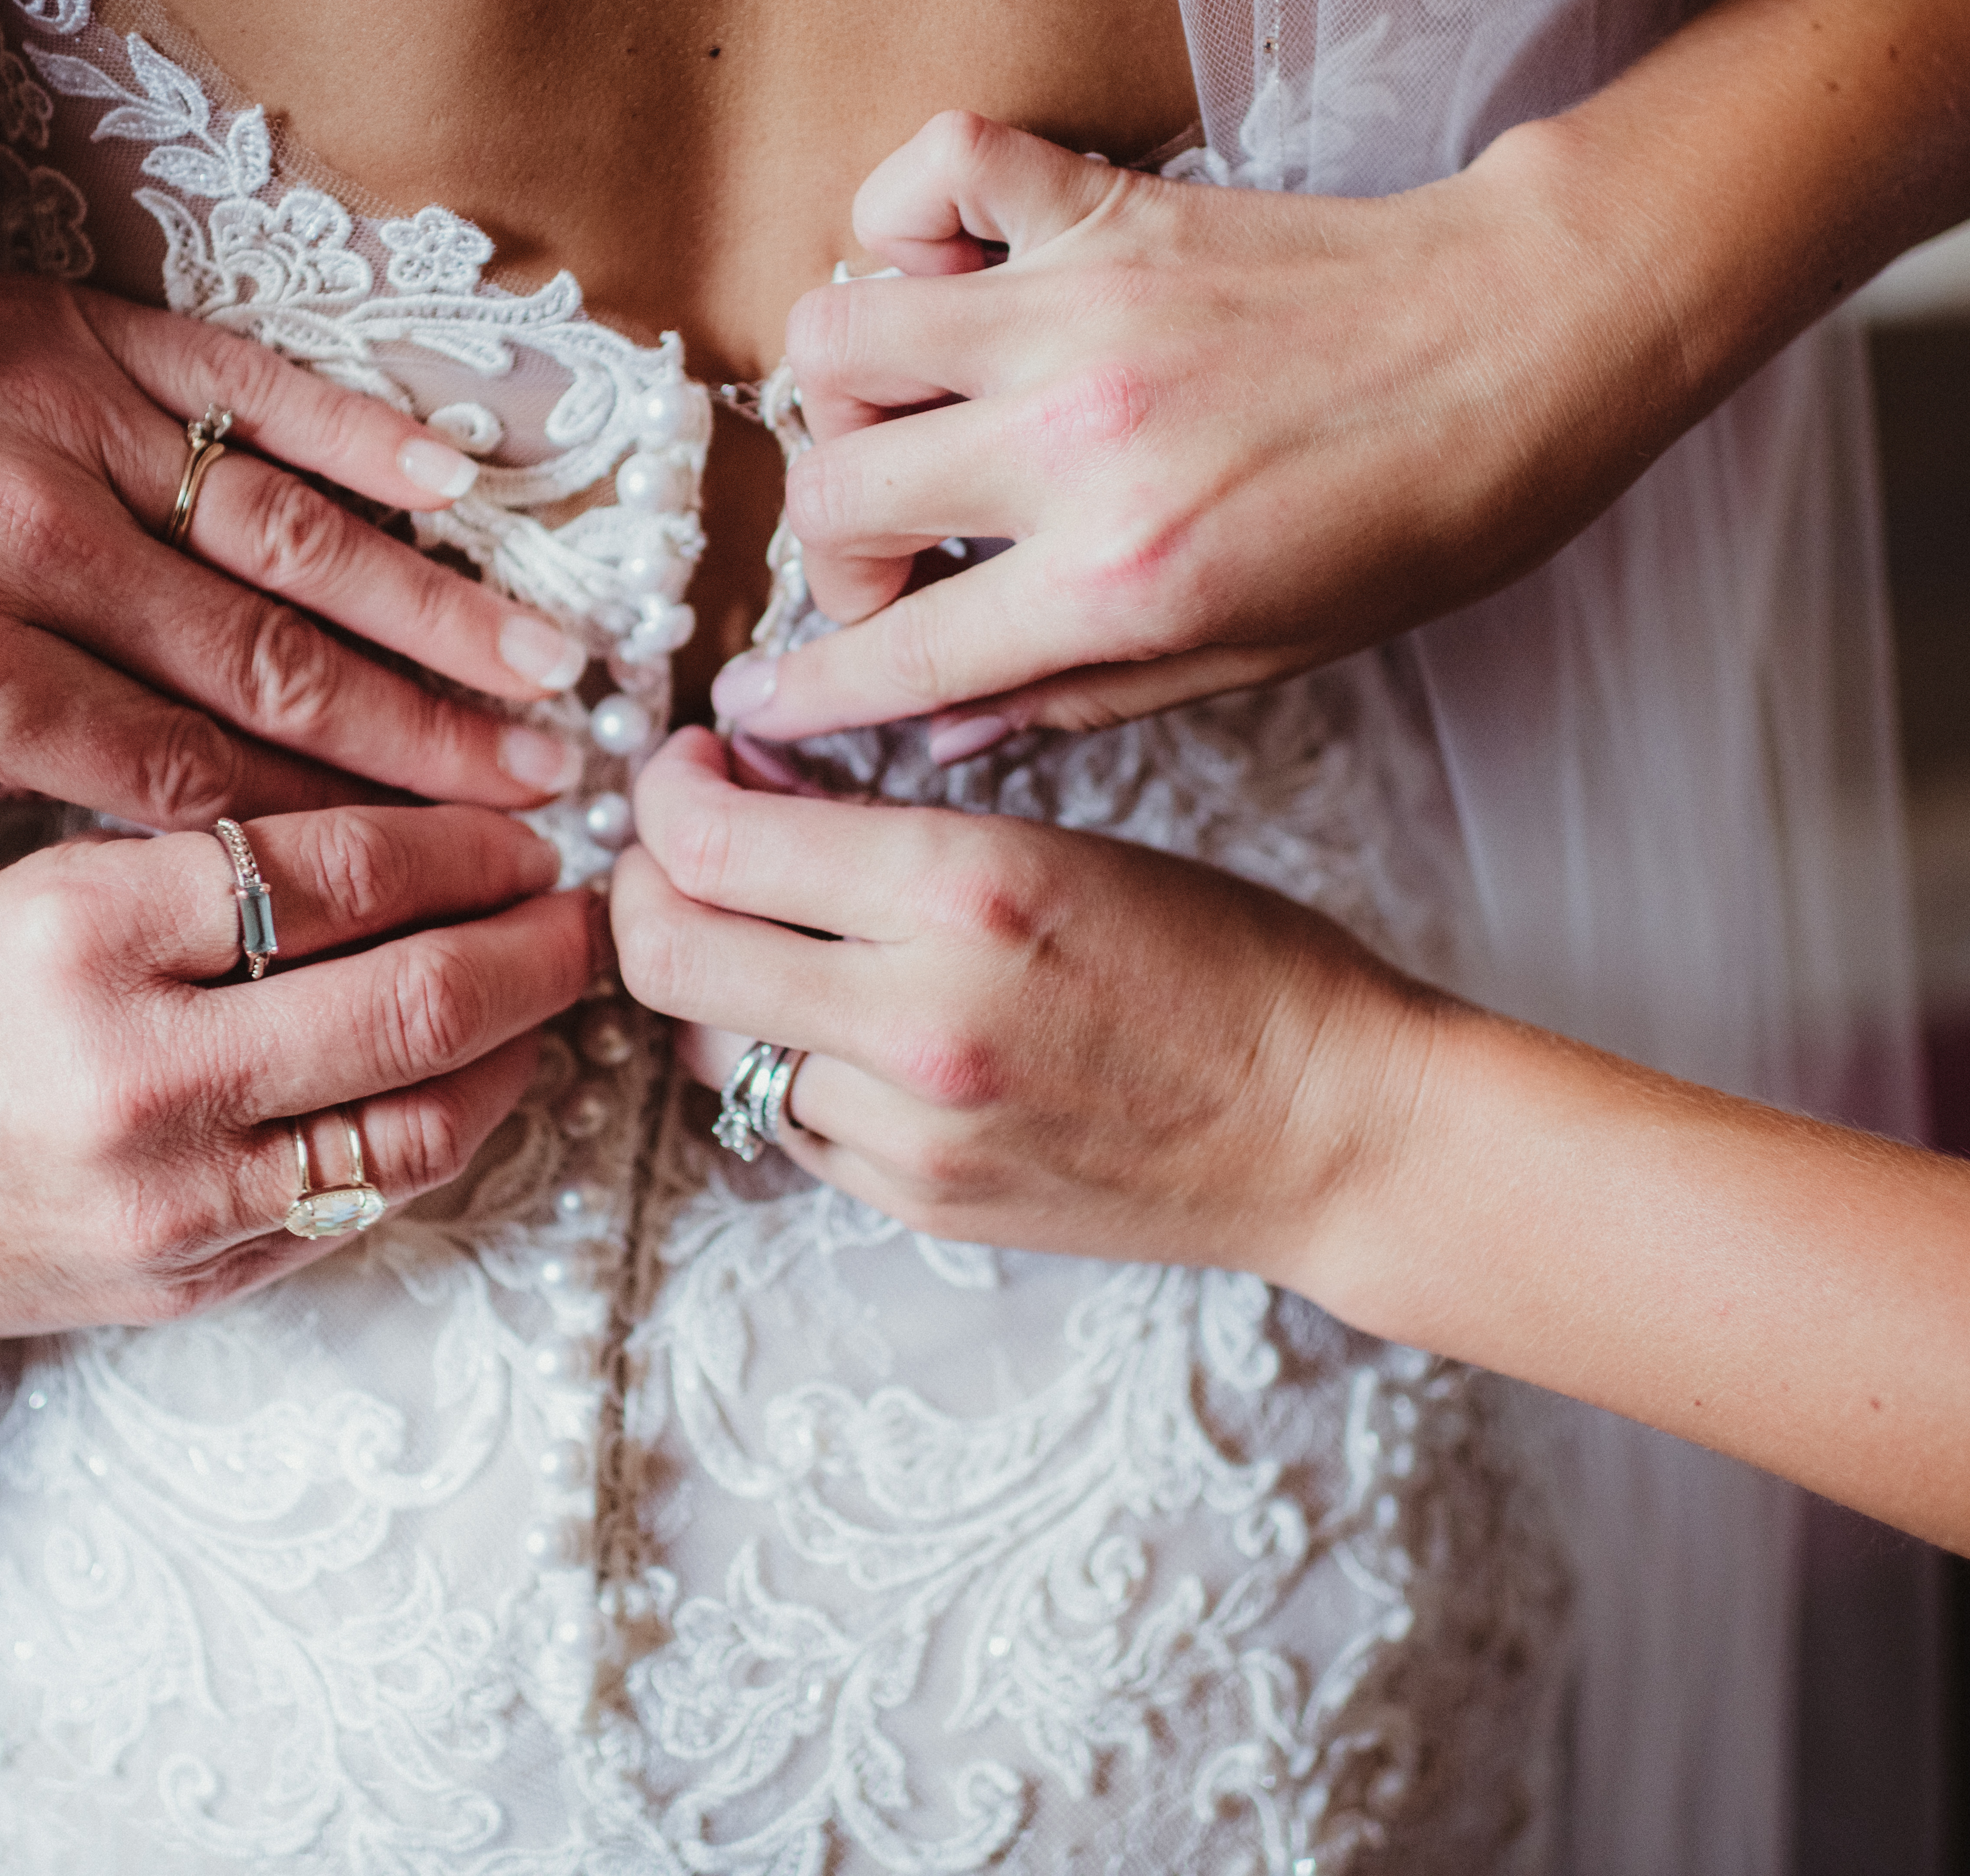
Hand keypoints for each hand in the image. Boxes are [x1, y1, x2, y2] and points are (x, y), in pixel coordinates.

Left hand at [0, 176, 590, 823]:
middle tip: (553, 787)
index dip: (336, 830)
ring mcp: (61, 420)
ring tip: (553, 670)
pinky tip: (464, 486)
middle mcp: (22, 545)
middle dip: (430, 739)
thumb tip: (166, 803)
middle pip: (273, 666)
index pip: (187, 773)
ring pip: (292, 536)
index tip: (446, 869)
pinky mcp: (75, 326)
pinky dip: (363, 437)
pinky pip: (251, 389)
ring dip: (439, 607)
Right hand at [0, 803, 597, 1342]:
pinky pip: (356, 1208)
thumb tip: (397, 839)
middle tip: (591, 907)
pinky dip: (435, 1139)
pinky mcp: (181, 1280)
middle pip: (409, 997)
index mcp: (85, 929)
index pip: (338, 867)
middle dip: (533, 947)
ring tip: (551, 997)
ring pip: (416, 1122)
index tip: (526, 825)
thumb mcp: (24, 886)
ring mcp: (168, 1194)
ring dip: (513, 1053)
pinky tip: (467, 1086)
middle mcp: (137, 1065)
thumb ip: (196, 868)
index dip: (463, 841)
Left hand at [606, 729, 1432, 1281]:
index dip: (667, 795)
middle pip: (668, 955)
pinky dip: (781, 1063)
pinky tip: (834, 1022)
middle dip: (643, 886)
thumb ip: (886, 828)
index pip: (713, 845)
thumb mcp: (1055, 841)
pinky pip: (785, 1123)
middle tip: (676, 847)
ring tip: (767, 935)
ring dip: (712, 981)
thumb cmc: (1223, 958)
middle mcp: (918, 1017)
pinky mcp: (919, 1201)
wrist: (1326, 1125)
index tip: (688, 769)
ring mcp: (912, 1128)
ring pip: (712, 1047)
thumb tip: (745, 789)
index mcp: (962, 892)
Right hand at [719, 108, 1706, 750]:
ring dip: (847, 400)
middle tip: (891, 571)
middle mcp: (1078, 441)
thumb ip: (1080, 694)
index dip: (805, 695)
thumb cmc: (1423, 511)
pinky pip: (936, 171)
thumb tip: (935, 729)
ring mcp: (1080, 310)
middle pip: (832, 495)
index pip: (899, 652)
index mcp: (1124, 577)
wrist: (1535, 342)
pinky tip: (941, 274)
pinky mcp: (1105, 209)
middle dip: (834, 559)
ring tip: (909, 431)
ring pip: (839, 338)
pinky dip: (905, 214)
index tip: (756, 707)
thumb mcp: (1262, 652)